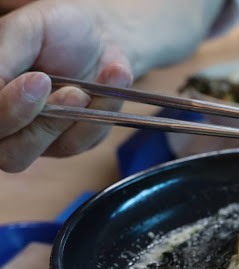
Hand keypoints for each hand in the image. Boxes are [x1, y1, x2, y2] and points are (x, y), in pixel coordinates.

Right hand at [0, 1, 132, 171]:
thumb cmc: (54, 29)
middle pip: (9, 154)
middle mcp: (7, 124)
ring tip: (84, 89)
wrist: (98, 37)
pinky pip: (83, 141)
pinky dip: (101, 112)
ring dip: (70, 119)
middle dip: (36, 122)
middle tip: (63, 89)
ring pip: (45, 153)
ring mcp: (38, 138)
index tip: (38, 80)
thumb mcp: (25, 31)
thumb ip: (3, 60)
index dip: (8, 110)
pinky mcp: (72, 141)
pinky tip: (113, 79)